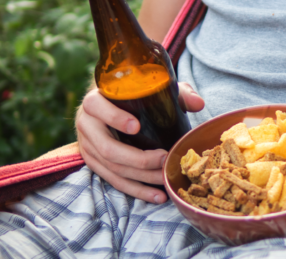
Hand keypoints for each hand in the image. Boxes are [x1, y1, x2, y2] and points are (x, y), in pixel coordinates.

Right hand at [75, 82, 204, 202]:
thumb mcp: (152, 89)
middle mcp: (87, 125)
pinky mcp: (95, 164)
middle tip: (164, 158)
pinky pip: (114, 181)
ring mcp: (88, 147)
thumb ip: (176, 92)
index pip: (98, 107)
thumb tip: (199, 104)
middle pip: (108, 148)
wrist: (110, 105)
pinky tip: (156, 195)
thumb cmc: (133, 96)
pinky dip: (136, 190)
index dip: (115, 118)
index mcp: (94, 101)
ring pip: (112, 168)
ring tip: (164, 179)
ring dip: (141, 178)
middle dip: (138, 159)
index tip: (136, 127)